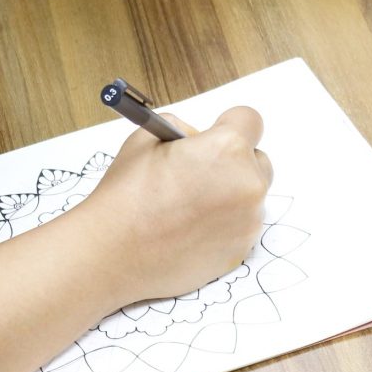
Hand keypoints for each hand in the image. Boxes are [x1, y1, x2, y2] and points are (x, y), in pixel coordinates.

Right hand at [69, 105, 272, 310]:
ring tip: (187, 204)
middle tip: (198, 171)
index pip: (250, 120)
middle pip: (257, 160)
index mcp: (226, 149)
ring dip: (230, 193)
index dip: (229, 124)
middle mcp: (248, 185)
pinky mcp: (241, 251)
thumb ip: (182, 130)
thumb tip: (197, 138)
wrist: (114, 251)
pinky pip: (241, 225)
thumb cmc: (127, 192)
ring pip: (250, 196)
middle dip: (234, 161)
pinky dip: (223, 223)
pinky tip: (189, 227)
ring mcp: (248, 222)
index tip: (213, 135)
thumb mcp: (147, 138)